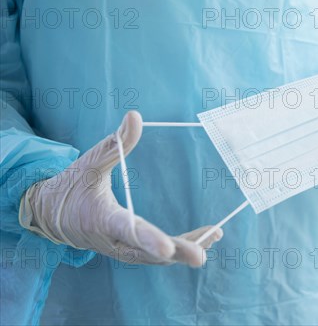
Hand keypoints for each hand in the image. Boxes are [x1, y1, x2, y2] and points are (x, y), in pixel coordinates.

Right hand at [19, 111, 221, 266]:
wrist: (49, 214)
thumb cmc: (71, 185)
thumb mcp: (90, 161)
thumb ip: (117, 143)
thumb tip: (136, 116)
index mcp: (102, 218)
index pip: (128, 230)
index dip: (148, 239)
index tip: (167, 248)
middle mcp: (113, 240)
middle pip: (147, 252)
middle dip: (176, 253)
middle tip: (200, 255)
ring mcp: (120, 249)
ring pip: (154, 257)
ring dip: (184, 250)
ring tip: (213, 237)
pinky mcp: (127, 250)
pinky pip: (154, 255)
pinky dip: (178, 249)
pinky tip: (204, 241)